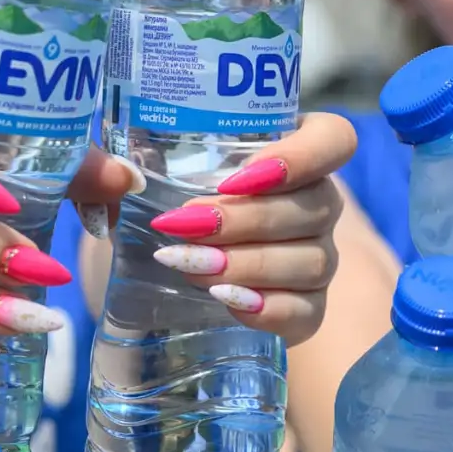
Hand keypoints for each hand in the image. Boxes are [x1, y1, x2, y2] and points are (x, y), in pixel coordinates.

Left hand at [130, 111, 355, 345]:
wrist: (139, 270)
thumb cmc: (151, 205)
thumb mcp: (138, 175)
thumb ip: (126, 165)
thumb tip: (119, 176)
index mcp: (289, 150)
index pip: (334, 140)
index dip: (301, 156)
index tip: (237, 177)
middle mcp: (315, 201)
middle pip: (319, 205)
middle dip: (248, 219)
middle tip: (186, 226)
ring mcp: (317, 256)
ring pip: (314, 260)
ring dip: (249, 264)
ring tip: (193, 267)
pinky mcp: (306, 307)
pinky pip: (308, 311)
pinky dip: (269, 309)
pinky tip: (225, 302)